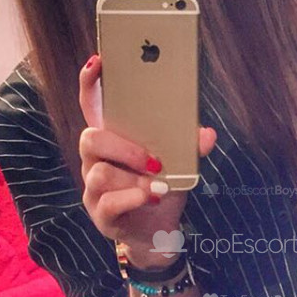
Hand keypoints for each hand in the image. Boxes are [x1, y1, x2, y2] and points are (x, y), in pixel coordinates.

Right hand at [78, 56, 216, 264]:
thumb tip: (206, 134)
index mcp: (112, 141)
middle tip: (153, 158)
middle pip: (90, 138)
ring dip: (133, 177)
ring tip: (159, 184)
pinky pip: (107, 202)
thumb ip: (190, 147)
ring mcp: (94, 189)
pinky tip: (152, 195)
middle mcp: (96, 161)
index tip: (98, 62)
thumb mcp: (179, 164)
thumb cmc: (162, 189)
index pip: (91, 107)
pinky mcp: (100, 215)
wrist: (158, 234)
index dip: (90, 84)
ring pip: (99, 172)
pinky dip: (133, 197)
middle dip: (122, 145)